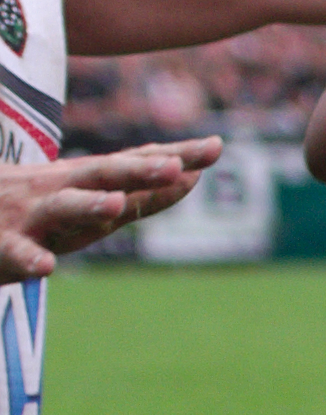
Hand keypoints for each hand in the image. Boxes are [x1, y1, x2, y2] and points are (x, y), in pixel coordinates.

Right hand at [0, 145, 209, 279]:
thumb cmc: (29, 211)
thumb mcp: (90, 202)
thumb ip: (137, 194)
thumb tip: (189, 175)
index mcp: (81, 183)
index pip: (134, 166)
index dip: (174, 157)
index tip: (216, 147)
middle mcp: (58, 192)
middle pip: (103, 176)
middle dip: (138, 171)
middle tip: (175, 167)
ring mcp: (29, 217)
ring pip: (63, 209)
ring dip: (89, 205)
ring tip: (115, 205)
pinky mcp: (4, 246)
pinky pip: (19, 253)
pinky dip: (32, 258)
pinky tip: (47, 267)